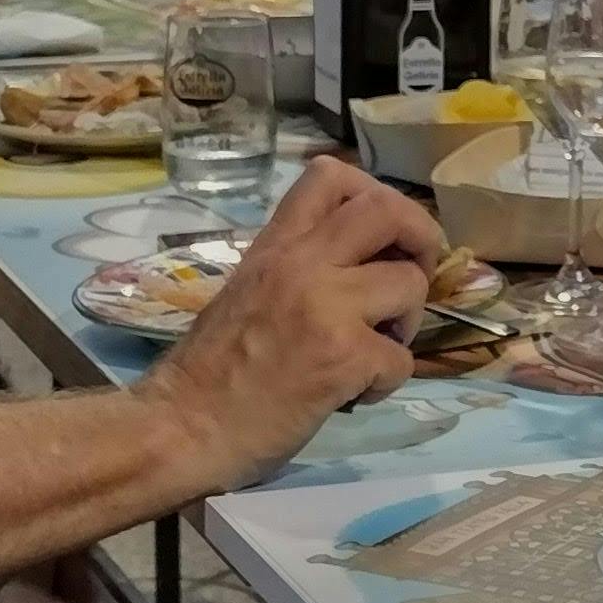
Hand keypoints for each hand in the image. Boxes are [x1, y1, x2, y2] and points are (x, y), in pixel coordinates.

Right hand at [141, 157, 441, 482]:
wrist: (182, 428)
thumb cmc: (208, 371)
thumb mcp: (247, 292)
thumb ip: (296, 268)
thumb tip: (360, 262)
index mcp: (275, 246)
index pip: (330, 174)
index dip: (375, 194)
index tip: (381, 233)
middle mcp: (301, 263)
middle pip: (386, 209)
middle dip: (420, 237)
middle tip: (410, 273)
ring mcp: (325, 307)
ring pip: (410, 283)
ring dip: (407, 320)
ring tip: (377, 346)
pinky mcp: (342, 357)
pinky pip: (402, 358)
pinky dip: (388, 379)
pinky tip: (357, 392)